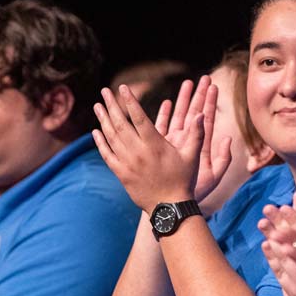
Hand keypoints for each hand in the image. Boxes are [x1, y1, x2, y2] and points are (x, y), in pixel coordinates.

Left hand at [92, 77, 228, 212]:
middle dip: (112, 106)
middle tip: (104, 91)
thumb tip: (200, 114)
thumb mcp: (193, 156)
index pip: (139, 117)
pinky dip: (100, 142)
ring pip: (111, 137)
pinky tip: (95, 132)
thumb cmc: (183, 180)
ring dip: (103, 120)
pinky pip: (107, 155)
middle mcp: (138, 152)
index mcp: (155, 145)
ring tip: (97, 106)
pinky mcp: (122, 174)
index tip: (123, 88)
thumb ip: (196, 134)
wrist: (169, 207)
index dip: (130, 101)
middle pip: (121, 124)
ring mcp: (128, 163)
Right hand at [154, 77, 232, 209]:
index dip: (210, 102)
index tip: (213, 86)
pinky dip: (165, 115)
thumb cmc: (196, 192)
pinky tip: (166, 103)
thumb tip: (228, 138)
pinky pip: (163, 128)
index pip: (207, 118)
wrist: (175, 203)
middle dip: (198, 95)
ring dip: (182, 101)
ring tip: (186, 84)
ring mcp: (175, 143)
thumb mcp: (214, 176)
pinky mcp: (162, 148)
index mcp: (202, 145)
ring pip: (179, 117)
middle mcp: (189, 141)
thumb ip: (223, 159)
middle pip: (194, 113)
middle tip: (202, 78)